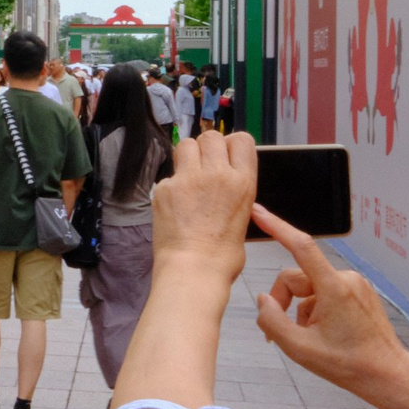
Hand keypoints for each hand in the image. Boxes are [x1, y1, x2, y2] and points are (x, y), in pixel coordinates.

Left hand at [149, 129, 256, 288]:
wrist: (194, 271)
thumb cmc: (221, 256)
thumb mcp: (244, 219)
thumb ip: (234, 194)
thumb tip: (225, 190)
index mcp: (243, 182)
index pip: (241, 139)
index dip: (231, 145)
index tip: (225, 155)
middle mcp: (218, 174)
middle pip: (211, 137)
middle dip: (206, 148)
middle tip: (203, 167)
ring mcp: (189, 179)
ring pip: (186, 145)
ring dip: (186, 156)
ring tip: (187, 178)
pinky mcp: (165, 188)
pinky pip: (167, 175)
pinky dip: (170, 186)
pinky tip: (173, 205)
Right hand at [250, 205, 408, 396]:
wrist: (387, 374)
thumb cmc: (348, 364)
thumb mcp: (299, 349)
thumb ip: (272, 320)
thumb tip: (263, 299)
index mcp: (334, 288)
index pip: (301, 247)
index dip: (276, 227)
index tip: (258, 212)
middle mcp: (346, 279)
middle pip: (297, 278)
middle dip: (283, 302)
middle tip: (277, 333)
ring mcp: (354, 284)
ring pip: (309, 288)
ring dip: (299, 310)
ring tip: (307, 338)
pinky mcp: (358, 292)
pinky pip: (323, 293)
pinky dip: (314, 310)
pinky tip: (321, 333)